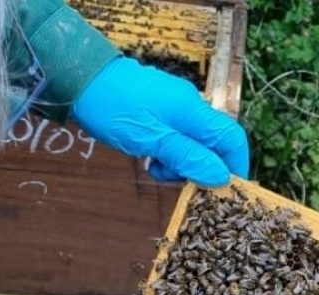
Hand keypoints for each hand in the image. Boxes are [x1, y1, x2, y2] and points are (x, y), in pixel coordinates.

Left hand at [73, 56, 248, 185]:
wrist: (82, 80)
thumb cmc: (114, 109)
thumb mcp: (152, 140)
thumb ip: (187, 157)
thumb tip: (222, 176)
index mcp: (193, 112)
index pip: (232, 139)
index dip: (236, 165)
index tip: (228, 190)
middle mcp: (190, 108)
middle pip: (213, 145)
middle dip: (200, 169)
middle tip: (174, 179)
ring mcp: (176, 109)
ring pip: (194, 146)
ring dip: (180, 165)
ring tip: (154, 169)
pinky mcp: (161, 112)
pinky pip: (177, 140)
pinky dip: (169, 155)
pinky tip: (149, 159)